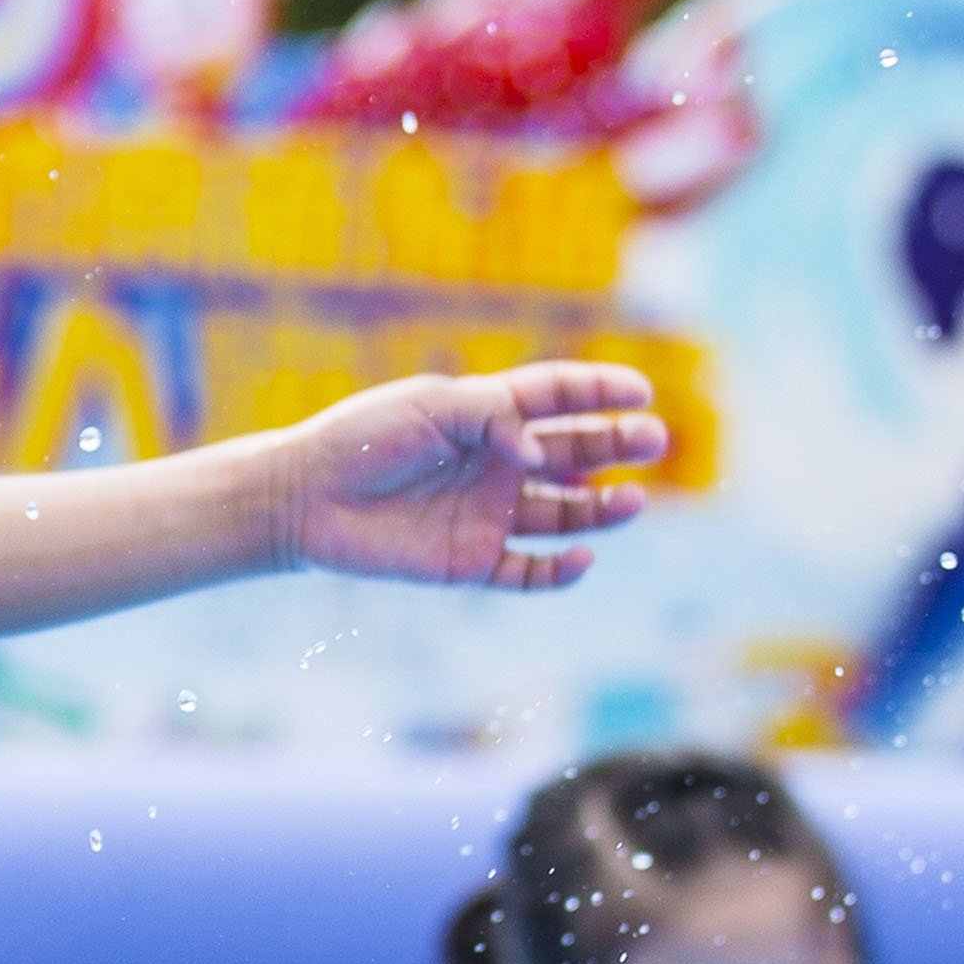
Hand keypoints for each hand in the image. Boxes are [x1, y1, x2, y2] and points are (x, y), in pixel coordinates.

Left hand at [280, 363, 666, 590]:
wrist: (308, 498)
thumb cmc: (365, 440)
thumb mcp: (433, 409)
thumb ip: (494, 419)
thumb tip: (542, 452)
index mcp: (487, 416)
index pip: (557, 397)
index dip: (600, 392)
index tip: (642, 392)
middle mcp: (496, 464)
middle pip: (574, 453)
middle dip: (617, 445)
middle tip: (655, 441)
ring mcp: (488, 514)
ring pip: (564, 513)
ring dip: (602, 508)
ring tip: (633, 502)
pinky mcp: (472, 561)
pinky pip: (530, 571)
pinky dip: (560, 569)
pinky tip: (582, 557)